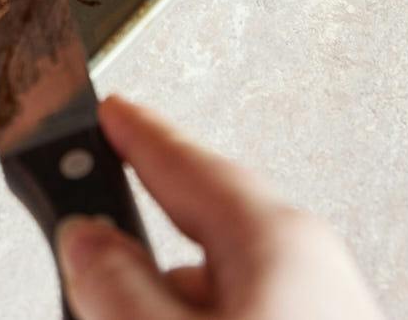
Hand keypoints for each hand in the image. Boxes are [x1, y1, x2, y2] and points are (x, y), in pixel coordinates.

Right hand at [56, 97, 383, 319]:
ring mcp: (323, 303)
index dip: (130, 132)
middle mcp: (310, 262)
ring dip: (174, 292)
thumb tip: (84, 240)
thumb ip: (117, 282)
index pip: (183, 160)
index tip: (106, 109)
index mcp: (277, 238)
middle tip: (92, 227)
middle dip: (143, 227)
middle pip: (203, 219)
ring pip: (224, 276)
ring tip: (132, 311)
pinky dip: (208, 313)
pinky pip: (251, 305)